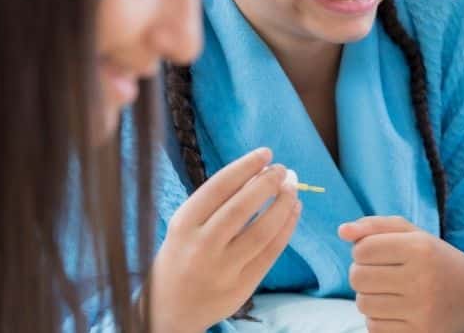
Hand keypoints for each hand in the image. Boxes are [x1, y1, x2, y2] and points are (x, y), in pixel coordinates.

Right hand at [147, 148, 300, 332]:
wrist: (169, 311)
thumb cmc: (181, 256)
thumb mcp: (186, 227)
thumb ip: (216, 203)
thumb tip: (259, 170)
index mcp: (183, 226)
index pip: (218, 187)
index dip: (245, 166)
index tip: (265, 153)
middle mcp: (201, 247)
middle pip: (242, 207)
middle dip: (268, 183)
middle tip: (283, 169)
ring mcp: (222, 269)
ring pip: (263, 231)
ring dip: (283, 204)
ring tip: (293, 188)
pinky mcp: (241, 287)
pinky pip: (271, 252)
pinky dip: (287, 228)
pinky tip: (294, 211)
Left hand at [339, 216, 463, 332]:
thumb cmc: (441, 263)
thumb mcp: (417, 236)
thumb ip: (378, 227)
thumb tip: (342, 231)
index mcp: (422, 248)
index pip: (363, 249)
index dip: (364, 250)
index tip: (379, 252)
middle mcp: (422, 279)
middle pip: (358, 277)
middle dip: (363, 273)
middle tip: (382, 272)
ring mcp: (421, 311)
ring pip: (363, 304)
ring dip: (369, 296)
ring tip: (390, 291)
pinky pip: (374, 327)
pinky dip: (379, 318)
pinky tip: (398, 310)